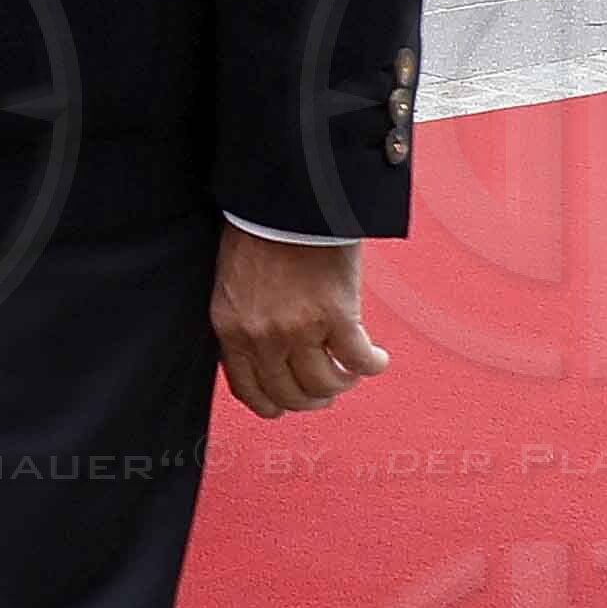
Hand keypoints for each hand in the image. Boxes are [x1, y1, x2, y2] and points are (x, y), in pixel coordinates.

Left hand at [213, 230, 387, 419]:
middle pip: (290, 394)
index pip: (247, 388)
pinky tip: (376, 358)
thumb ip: (248, 321)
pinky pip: (358, 360)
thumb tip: (269, 354)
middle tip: (330, 387)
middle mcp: (261, 335)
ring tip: (352, 369)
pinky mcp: (336, 316)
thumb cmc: (260, 233)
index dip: (271, 405)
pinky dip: (371, 364)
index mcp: (230, 327)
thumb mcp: (235, 284)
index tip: (285, 408)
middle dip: (313, 398)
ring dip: (343, 383)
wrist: (285, 200)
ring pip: (325, 384)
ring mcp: (298, 328)